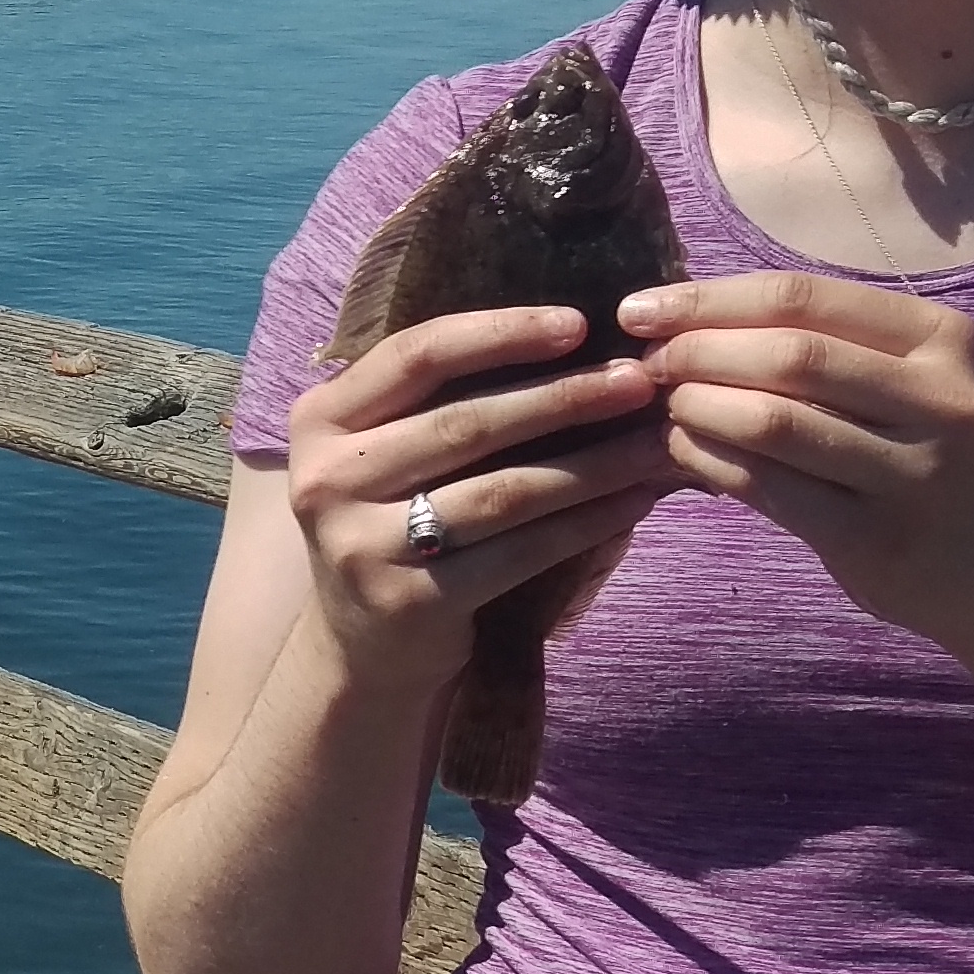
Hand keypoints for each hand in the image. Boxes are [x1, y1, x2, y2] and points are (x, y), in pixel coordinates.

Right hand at [278, 306, 674, 692]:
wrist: (363, 650)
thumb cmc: (395, 526)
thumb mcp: (387, 454)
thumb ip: (439, 402)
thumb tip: (571, 342)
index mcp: (320, 420)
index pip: (416, 356)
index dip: (499, 334)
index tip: (578, 323)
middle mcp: (327, 478)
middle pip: (464, 422)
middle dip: (563, 397)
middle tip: (637, 381)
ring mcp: (360, 543)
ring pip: (501, 491)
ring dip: (590, 465)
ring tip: (653, 444)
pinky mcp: (407, 601)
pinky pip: (517, 553)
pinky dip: (584, 525)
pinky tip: (631, 504)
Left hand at [625, 273, 973, 650]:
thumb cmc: (927, 456)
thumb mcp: (906, 382)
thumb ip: (823, 343)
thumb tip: (686, 313)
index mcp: (942, 338)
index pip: (804, 298)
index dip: (710, 299)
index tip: (642, 308)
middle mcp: (942, 399)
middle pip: (789, 355)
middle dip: (697, 351)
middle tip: (648, 363)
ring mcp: (915, 473)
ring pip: (774, 421)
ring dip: (698, 407)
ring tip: (666, 405)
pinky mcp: (877, 539)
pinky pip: (768, 487)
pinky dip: (709, 462)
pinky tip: (682, 451)